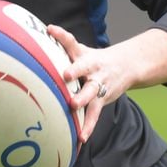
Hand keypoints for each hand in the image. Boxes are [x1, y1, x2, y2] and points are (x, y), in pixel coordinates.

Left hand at [47, 25, 131, 143]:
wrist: (127, 66)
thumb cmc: (94, 60)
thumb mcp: (81, 51)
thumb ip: (61, 47)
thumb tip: (39, 36)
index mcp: (83, 54)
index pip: (71, 41)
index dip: (61, 35)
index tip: (51, 29)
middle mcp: (91, 68)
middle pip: (84, 67)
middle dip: (75, 70)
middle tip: (66, 74)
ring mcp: (98, 83)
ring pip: (91, 91)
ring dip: (82, 98)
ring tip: (73, 106)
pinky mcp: (102, 99)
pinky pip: (94, 114)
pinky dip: (88, 126)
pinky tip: (81, 137)